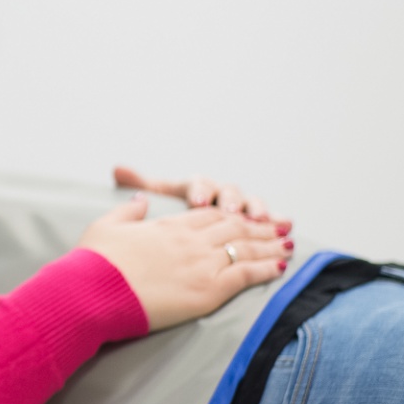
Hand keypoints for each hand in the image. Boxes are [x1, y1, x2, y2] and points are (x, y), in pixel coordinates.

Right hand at [78, 196, 293, 331]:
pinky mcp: (208, 290)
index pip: (209, 216)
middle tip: (280, 227)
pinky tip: (279, 267)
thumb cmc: (94, 263)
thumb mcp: (105, 227)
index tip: (247, 216)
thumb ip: (127, 211)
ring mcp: (201, 264)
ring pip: (245, 249)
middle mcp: (189, 241)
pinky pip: (246, 275)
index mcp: (167, 226)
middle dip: (260, 227)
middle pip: (234, 228)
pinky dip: (265, 269)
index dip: (233, 215)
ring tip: (288, 245)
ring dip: (270, 246)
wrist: (93, 292)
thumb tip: (140, 199)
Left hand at [113, 165, 288, 231]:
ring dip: (255, 210)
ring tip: (258, 219)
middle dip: (230, 201)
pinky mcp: (255, 222)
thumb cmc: (171, 217)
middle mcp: (219, 194)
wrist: (189, 234)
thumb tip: (118, 169)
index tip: (197, 200)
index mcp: (194, 189)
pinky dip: (276, 222)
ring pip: (250, 203)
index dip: (199, 191)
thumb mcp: (155, 203)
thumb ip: (139, 187)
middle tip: (229, 211)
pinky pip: (268, 219)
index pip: (197, 184)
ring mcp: (239, 207)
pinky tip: (285, 227)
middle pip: (227, 192)